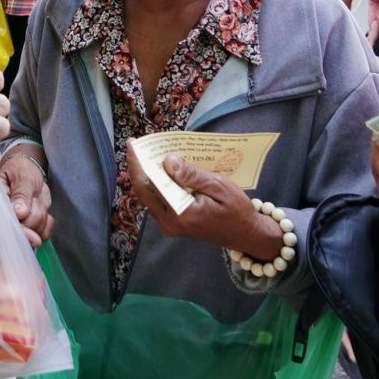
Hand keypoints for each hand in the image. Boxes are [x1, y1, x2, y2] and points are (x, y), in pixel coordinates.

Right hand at [0, 151, 53, 246]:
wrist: (27, 170)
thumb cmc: (21, 170)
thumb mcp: (23, 177)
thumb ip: (21, 194)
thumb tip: (19, 213)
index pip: (7, 222)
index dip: (20, 229)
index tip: (32, 234)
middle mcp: (6, 217)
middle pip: (25, 228)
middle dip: (35, 214)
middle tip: (33, 197)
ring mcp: (20, 223)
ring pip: (37, 231)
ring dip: (42, 215)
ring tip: (35, 199)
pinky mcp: (31, 226)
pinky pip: (44, 232)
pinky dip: (48, 222)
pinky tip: (41, 208)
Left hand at [130, 151, 281, 257]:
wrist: (246, 234)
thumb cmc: (236, 210)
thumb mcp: (219, 187)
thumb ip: (192, 175)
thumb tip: (167, 161)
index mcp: (179, 215)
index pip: (151, 185)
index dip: (139, 163)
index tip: (132, 144)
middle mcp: (169, 223)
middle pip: (145, 190)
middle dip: (139, 166)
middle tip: (137, 144)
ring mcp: (169, 225)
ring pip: (150, 195)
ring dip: (148, 174)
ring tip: (148, 152)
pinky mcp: (172, 223)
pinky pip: (159, 200)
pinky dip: (158, 183)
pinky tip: (162, 168)